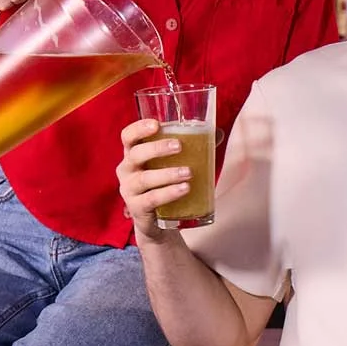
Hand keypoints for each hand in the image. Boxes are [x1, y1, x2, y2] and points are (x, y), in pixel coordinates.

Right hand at [117, 119, 190, 241]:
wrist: (155, 221)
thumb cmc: (162, 184)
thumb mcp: (172, 164)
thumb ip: (193, 147)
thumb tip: (219, 133)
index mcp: (133, 153)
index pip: (128, 136)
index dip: (139, 128)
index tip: (157, 124)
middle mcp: (127, 170)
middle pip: (136, 154)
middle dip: (157, 148)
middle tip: (179, 146)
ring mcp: (130, 190)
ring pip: (145, 178)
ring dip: (168, 174)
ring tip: (189, 172)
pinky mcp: (137, 208)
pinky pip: (152, 199)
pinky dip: (168, 193)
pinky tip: (184, 189)